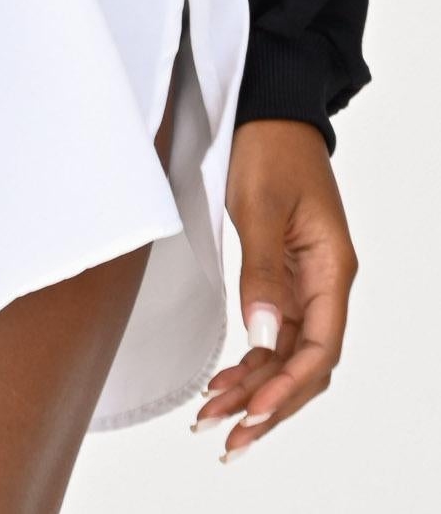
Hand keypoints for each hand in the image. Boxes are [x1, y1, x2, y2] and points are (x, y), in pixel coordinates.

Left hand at [191, 117, 358, 461]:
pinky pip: (273, 331)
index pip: (320, 347)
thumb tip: (262, 335)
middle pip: (305, 362)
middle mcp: (324, 283)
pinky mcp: (282, 275)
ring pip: (287, 353)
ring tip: (213, 418)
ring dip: (255, 387)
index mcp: (331, 269)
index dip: (288, 387)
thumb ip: (262, 272)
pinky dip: (252, 360)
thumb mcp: (259, 206)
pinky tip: (225, 382)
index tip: (253, 413)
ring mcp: (304, 282)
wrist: (267, 110)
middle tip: (225, 435)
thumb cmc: (268, 148)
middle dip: (268, 402)